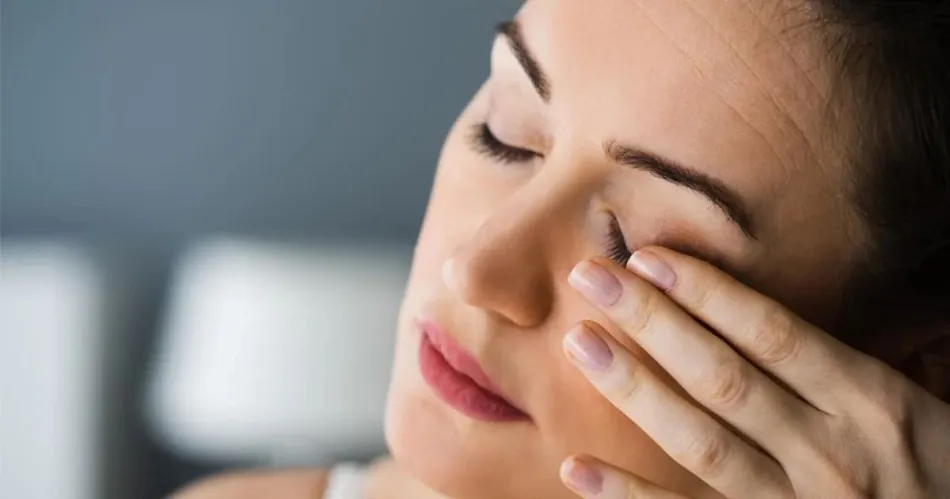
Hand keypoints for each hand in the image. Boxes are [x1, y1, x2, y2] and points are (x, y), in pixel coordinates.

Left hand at [557, 247, 949, 498]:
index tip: (648, 257)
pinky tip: (577, 467)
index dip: (705, 292)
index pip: (771, 334)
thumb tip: (748, 312)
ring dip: (634, 390)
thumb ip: (836, 366)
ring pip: (700, 441)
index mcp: (871, 401)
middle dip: (652, 321)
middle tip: (591, 277)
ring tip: (581, 344)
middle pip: (723, 377)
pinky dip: (628, 496)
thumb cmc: (932, 467)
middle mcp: (831, 452)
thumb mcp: (909, 405)